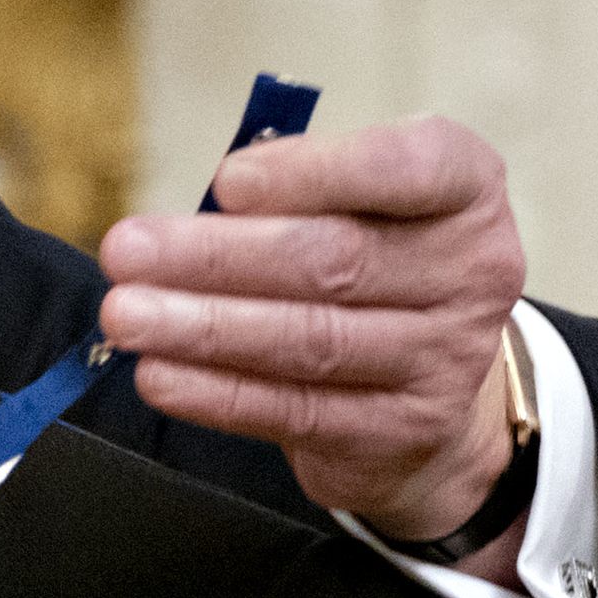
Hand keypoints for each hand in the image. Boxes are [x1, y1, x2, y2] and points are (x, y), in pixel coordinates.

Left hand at [95, 117, 528, 572]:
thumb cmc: (370, 261)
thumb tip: (210, 205)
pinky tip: (159, 374)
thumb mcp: (358, 202)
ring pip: (309, 340)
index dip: (315, 172)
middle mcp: (472, 271)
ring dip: (203, 327)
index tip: (227, 181)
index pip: (410, 167)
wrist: (427, 382)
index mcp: (465, 192)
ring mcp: (444, 358)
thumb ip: (295, 189)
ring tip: (124, 314)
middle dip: (216, 255)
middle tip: (126, 251)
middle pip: (335, 260)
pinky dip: (216, 392)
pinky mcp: (400, 430)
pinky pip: (294, 410)